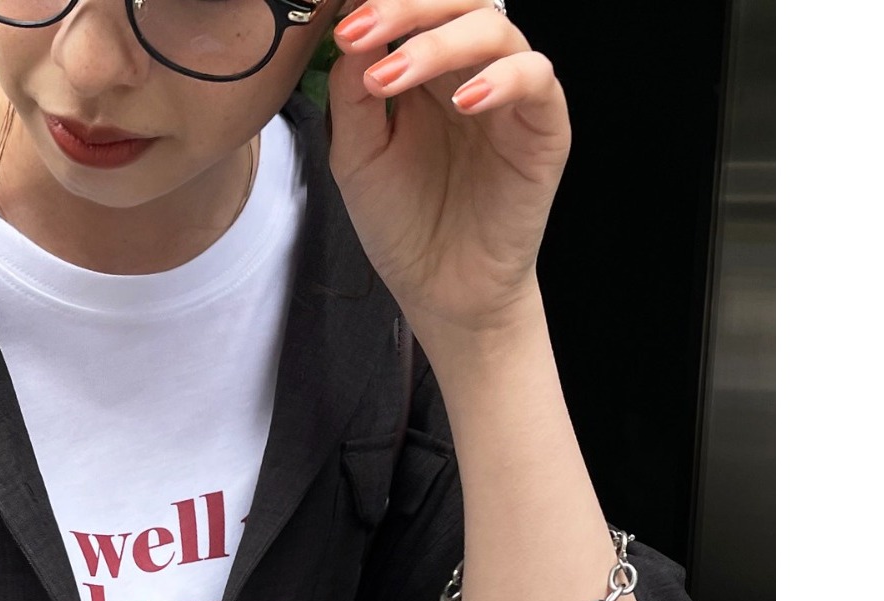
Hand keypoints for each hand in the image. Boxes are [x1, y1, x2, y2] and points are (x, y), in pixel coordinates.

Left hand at [327, 0, 569, 344]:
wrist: (441, 289)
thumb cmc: (403, 225)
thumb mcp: (357, 157)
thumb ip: (351, 96)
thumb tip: (349, 35)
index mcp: (426, 70)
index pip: (413, 11)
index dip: (381, 5)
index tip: (340, 21)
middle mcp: (470, 69)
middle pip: (454, 3)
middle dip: (405, 7)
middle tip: (360, 31)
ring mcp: (510, 92)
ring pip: (492, 28)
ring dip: (438, 43)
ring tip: (391, 77)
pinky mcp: (542, 124)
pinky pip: (536, 78)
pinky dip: (503, 79)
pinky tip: (463, 102)